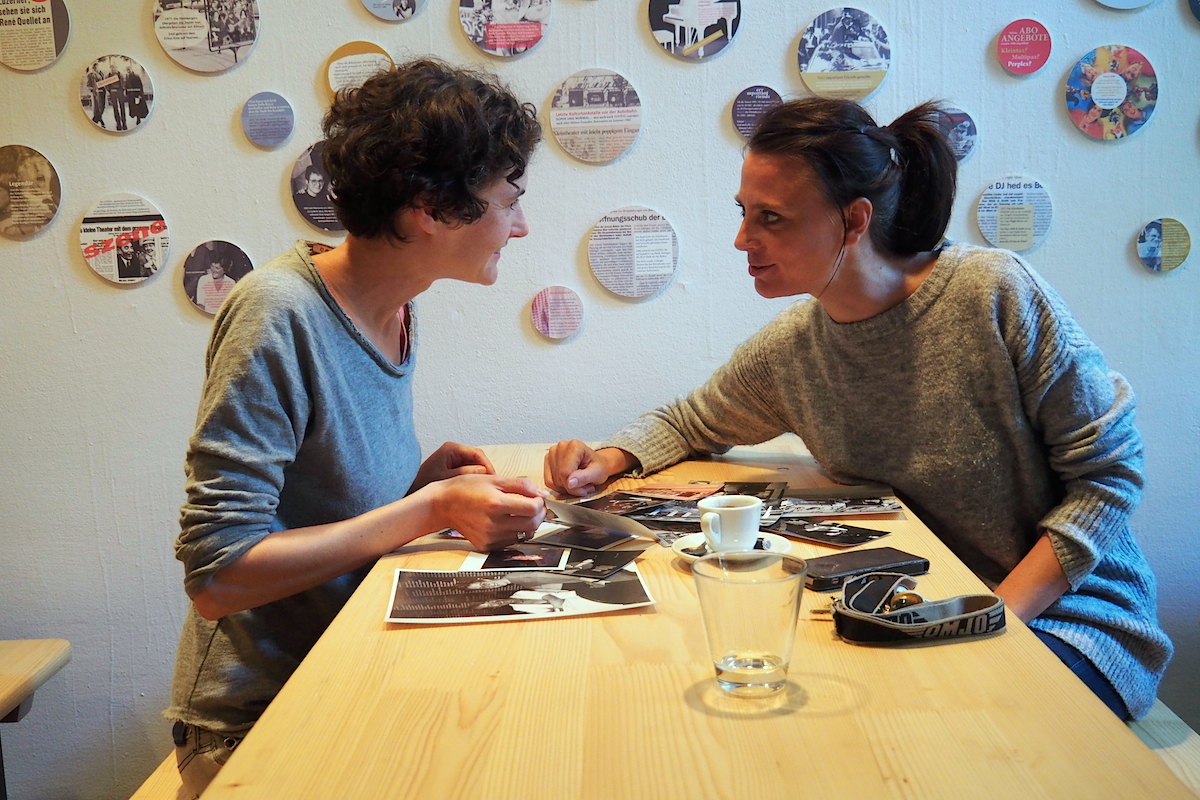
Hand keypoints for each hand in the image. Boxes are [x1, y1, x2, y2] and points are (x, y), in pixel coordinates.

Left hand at [409, 441, 494, 493]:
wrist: (409, 490)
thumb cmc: (422, 483)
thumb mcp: (445, 479)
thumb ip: (465, 474)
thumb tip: (483, 471)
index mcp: (451, 449)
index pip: (477, 453)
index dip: (488, 466)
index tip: (494, 479)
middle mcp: (454, 450)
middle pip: (478, 458)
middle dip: (485, 471)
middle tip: (492, 485)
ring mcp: (454, 457)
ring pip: (475, 464)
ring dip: (480, 475)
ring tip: (486, 488)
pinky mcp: (453, 465)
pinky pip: (469, 469)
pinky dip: (473, 478)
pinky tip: (476, 488)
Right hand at [427, 474, 546, 550]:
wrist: (443, 504)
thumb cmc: (466, 488)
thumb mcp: (494, 478)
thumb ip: (522, 485)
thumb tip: (543, 494)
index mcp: (496, 504)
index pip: (533, 508)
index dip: (539, 502)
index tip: (536, 497)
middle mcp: (493, 524)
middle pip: (532, 524)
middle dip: (538, 514)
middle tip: (532, 505)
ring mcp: (489, 537)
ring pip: (524, 535)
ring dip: (527, 524)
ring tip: (518, 513)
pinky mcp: (486, 546)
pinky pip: (511, 541)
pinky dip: (514, 532)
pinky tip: (506, 522)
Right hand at [543, 441, 635, 496]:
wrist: (595, 464)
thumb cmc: (598, 467)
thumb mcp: (597, 474)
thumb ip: (584, 477)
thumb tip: (569, 482)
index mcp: (575, 446)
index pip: (565, 472)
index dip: (574, 487)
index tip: (585, 489)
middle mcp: (561, 446)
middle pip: (559, 477)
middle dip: (571, 488)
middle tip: (584, 486)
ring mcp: (552, 453)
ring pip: (553, 481)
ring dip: (566, 488)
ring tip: (578, 484)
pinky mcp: (548, 460)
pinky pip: (548, 481)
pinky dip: (559, 487)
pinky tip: (569, 483)